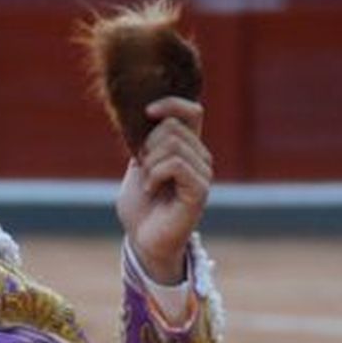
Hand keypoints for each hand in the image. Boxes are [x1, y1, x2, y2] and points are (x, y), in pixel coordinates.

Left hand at [116, 97, 211, 283]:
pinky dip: (154, 174)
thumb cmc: (141, 205)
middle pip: (172, 126)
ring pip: (173, 143)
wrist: (142, 238)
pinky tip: (151, 189)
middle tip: (142, 169)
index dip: (171, 104)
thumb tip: (147, 114)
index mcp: (187, 148)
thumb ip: (146, 141)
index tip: (146, 112)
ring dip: (149, 163)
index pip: (192, 111)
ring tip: (148, 183)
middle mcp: (200, 157)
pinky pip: (175, 164)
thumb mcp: (139, 165)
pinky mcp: (199, 190)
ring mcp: (202, 173)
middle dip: (146, 144)